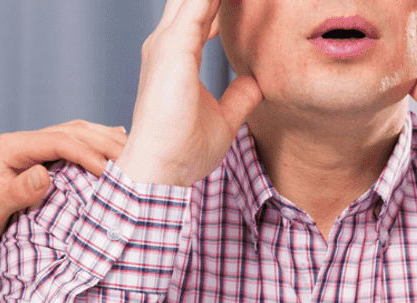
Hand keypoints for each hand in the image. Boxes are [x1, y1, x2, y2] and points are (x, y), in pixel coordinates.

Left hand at [0, 120, 128, 301]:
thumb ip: (16, 194)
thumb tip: (44, 175)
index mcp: (11, 148)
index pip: (58, 140)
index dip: (86, 152)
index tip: (109, 171)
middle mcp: (24, 144)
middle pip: (73, 131)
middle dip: (105, 142)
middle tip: (136, 158)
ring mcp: (35, 152)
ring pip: (77, 136)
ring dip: (106, 142)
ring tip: (136, 153)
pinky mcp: (43, 164)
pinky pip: (75, 150)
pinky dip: (98, 151)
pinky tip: (119, 155)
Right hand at [116, 0, 261, 186]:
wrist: (161, 170)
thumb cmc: (182, 151)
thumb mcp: (223, 118)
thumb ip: (239, 95)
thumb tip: (256, 81)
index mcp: (174, 55)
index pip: (198, 9)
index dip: (222, 2)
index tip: (248, 2)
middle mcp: (165, 43)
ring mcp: (166, 42)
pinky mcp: (173, 47)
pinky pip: (200, 2)